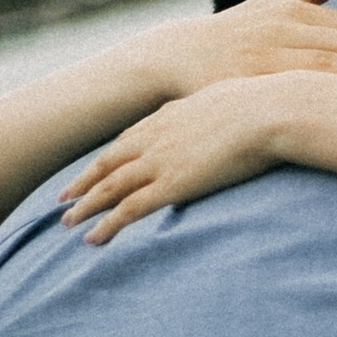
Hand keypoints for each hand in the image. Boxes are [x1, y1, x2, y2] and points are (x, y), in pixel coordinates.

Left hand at [62, 78, 327, 241]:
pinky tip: (92, 239)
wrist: (274, 110)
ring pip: (109, 187)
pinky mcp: (171, 185)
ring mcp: (160, 160)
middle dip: (83, 180)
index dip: (109, 155)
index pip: (130, 137)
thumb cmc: (268, 103)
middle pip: (109, 162)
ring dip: (85, 206)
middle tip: (63, 196)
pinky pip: (127, 210)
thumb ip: (220, 109)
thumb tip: (232, 114)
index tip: (95, 166)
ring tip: (67, 222)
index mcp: (172, 114)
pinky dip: (105, 225)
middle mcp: (157, 136)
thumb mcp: (236, 97)